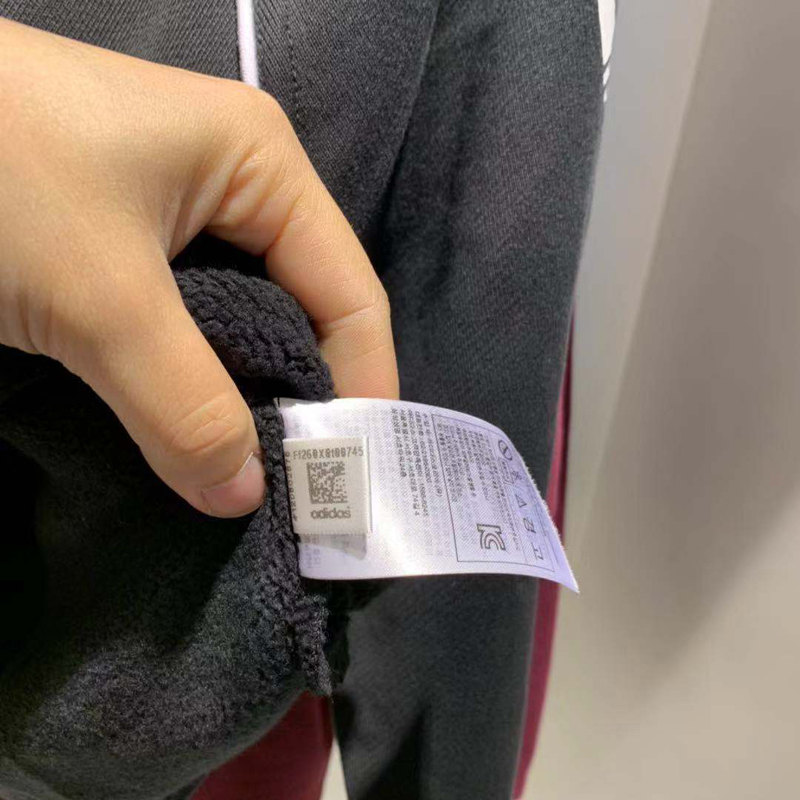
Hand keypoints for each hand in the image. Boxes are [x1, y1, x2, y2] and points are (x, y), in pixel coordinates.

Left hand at [0, 19, 397, 517]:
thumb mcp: (100, 297)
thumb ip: (181, 404)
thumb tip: (244, 496)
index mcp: (262, 164)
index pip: (348, 293)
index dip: (361, 388)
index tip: (355, 478)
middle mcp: (238, 184)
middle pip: (301, 311)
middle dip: (300, 401)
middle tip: (300, 491)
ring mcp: (180, 213)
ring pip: (241, 323)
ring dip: (242, 399)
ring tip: (247, 477)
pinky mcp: (129, 243)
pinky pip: (187, 325)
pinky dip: (191, 382)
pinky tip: (190, 433)